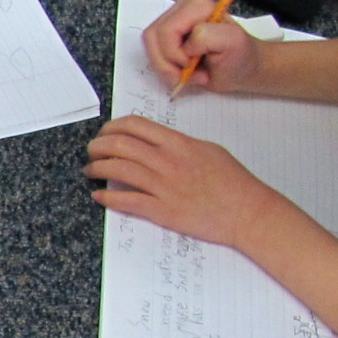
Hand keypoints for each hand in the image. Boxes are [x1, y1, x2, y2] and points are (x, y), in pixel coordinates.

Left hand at [84, 116, 290, 247]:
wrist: (248, 212)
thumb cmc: (233, 182)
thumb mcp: (208, 151)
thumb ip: (179, 145)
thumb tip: (156, 143)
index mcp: (179, 143)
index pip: (135, 126)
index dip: (112, 128)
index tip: (104, 134)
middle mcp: (168, 161)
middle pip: (120, 145)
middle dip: (98, 146)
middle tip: (91, 151)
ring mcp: (164, 186)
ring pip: (118, 170)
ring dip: (97, 168)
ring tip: (90, 170)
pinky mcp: (162, 210)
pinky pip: (126, 200)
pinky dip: (107, 197)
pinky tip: (98, 195)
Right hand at [144, 0, 265, 95]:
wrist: (242, 68)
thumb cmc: (240, 57)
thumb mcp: (233, 43)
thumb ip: (207, 37)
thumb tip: (184, 48)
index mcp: (197, 7)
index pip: (167, 30)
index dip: (174, 53)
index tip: (192, 66)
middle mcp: (181, 10)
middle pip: (152, 37)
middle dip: (166, 63)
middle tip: (186, 75)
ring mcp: (171, 23)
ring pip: (149, 47)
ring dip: (165, 68)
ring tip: (187, 75)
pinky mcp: (165, 38)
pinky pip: (152, 54)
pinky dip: (165, 70)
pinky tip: (183, 72)